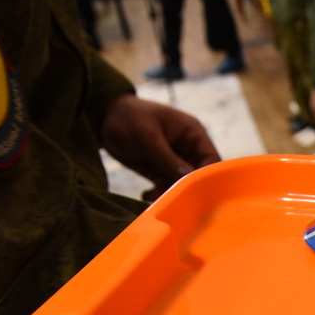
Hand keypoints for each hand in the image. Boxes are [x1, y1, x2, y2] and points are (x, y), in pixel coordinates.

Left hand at [100, 94, 220, 200]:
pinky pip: (166, 186)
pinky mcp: (160, 170)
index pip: (211, 160)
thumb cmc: (129, 117)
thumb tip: (188, 179)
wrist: (103, 117)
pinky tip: (146, 195)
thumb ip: (168, 158)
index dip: (207, 177)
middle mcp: (188, 149)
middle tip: (170, 197)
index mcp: (193, 134)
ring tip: (152, 195)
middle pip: (198, 176)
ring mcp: (174, 161)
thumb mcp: (148, 136)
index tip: (195, 192)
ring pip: (182, 184)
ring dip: (170, 193)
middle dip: (186, 188)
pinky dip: (158, 193)